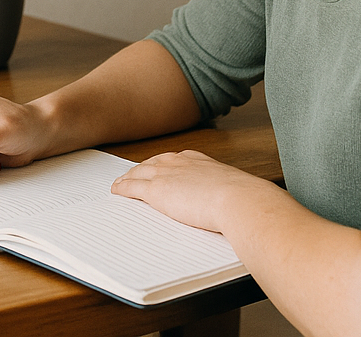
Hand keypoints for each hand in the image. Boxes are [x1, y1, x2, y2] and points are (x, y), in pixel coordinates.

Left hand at [109, 150, 272, 232]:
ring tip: (120, 183)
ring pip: (138, 173)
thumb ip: (226, 191)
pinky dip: (122, 188)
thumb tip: (237, 201)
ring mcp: (165, 174)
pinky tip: (116, 191)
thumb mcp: (233, 189)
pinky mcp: (156, 190)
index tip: (156, 168)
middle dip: (141, 169)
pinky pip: (131, 187)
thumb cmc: (244, 199)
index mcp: (197, 159)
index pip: (172, 159)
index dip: (161, 165)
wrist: (239, 200)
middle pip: (152, 163)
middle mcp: (178, 162)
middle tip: (132, 174)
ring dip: (127, 178)